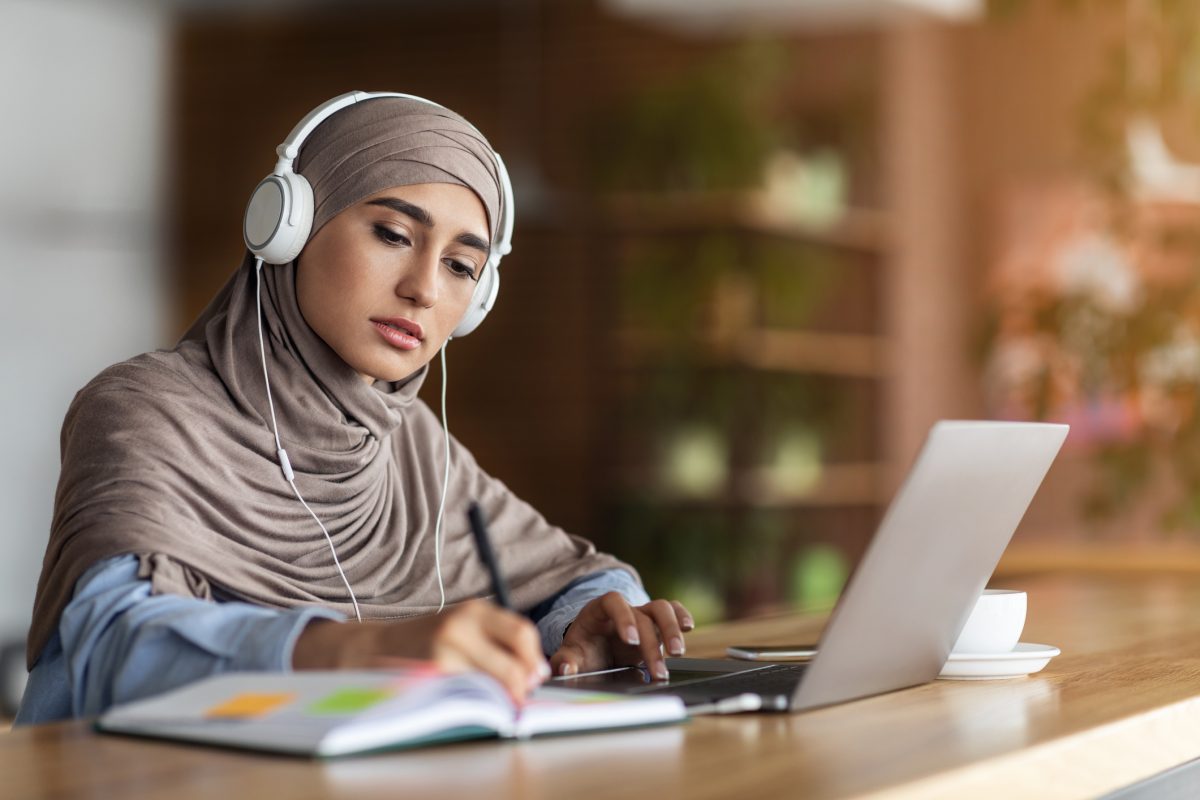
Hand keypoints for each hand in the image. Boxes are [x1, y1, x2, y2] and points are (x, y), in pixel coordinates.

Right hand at [292, 599, 549, 702]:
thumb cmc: (425, 641)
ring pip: (493, 684)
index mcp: (474, 610)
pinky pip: (469, 695)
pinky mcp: (432, 676)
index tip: (536, 676)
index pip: (522, 633)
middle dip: (523, 685)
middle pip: (513, 663)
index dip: (534, 659)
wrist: (373, 649)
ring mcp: (445, 651)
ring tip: (496, 701)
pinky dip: (478, 703)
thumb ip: (496, 641)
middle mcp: (461, 626)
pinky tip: (473, 703)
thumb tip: (535, 671)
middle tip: (521, 697)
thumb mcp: (461, 627)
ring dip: (501, 698)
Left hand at [550, 592, 693, 680]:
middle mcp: (624, 610)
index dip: (623, 617)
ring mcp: (642, 615)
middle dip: (652, 642)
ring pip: (662, 609)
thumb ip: (565, 660)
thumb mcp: (571, 654)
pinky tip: (688, 628)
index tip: (630, 640)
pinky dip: (682, 616)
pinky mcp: (656, 625)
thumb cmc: (583, 650)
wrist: (594, 648)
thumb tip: (565, 667)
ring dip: (672, 629)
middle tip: (658, 669)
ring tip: (677, 653)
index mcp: (599, 610)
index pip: (613, 601)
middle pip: (643, 613)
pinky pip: (672, 611)